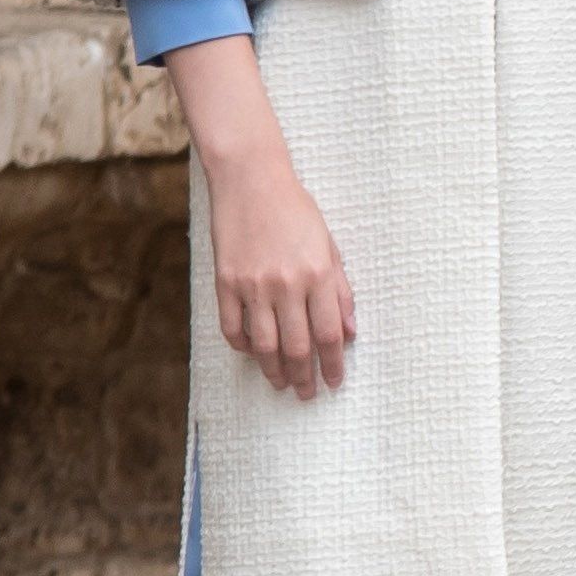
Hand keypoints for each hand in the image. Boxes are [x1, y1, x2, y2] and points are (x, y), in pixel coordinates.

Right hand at [164, 35, 352, 395]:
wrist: (251, 182)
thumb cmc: (297, 212)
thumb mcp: (330, 247)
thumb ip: (340, 292)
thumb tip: (349, 333)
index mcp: (318, 275)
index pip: (329, 335)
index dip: (333, 365)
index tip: (335, 382)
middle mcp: (286, 284)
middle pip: (297, 347)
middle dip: (304, 377)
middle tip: (306, 394)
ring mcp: (252, 285)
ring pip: (263, 345)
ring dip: (274, 370)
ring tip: (281, 384)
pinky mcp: (225, 283)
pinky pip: (233, 328)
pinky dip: (243, 347)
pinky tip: (253, 355)